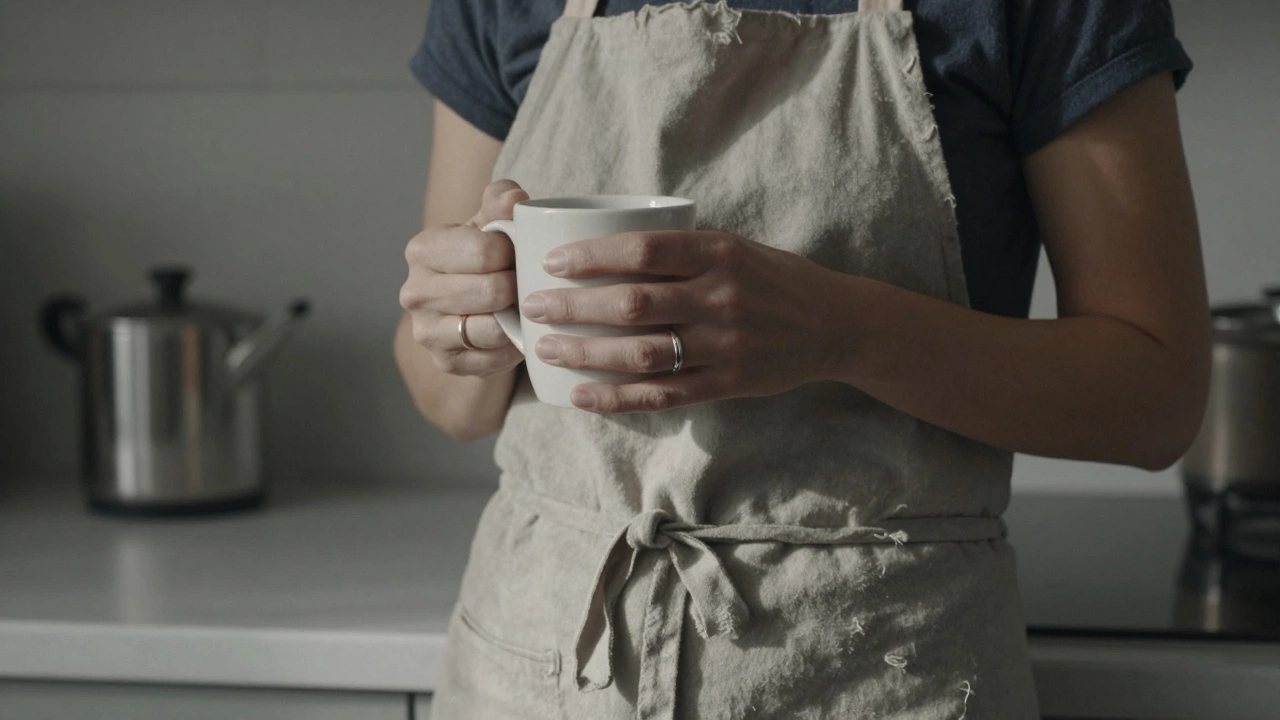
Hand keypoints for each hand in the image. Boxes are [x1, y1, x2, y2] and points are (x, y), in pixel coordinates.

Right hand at [399, 180, 526, 376]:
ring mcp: (426, 331)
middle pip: (490, 291)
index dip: (513, 253)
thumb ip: (501, 202)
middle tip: (525, 283)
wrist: (469, 309)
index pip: (484, 251)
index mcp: (423, 249)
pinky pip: (494, 357)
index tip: (517, 254)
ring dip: (516, 318)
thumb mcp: (490, 225)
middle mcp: (414, 292)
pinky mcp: (446, 362)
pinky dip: (513, 345)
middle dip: (518, 287)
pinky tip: (517, 331)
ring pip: (490, 329)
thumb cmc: (482, 259)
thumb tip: (514, 198)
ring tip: (523, 306)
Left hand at [522, 231, 850, 412]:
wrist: (835, 325)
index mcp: (718, 253)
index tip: (552, 262)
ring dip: (586, 353)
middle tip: (533, 307)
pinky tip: (580, 395)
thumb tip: (605, 244)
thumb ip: (680, 250)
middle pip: (631, 304)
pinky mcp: (726, 383)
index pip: (643, 251)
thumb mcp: (734, 247)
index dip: (592, 256)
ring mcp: (723, 345)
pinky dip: (616, 397)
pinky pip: (661, 395)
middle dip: (573, 306)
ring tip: (547, 348)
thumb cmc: (774, 279)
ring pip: (640, 352)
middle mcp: (720, 297)